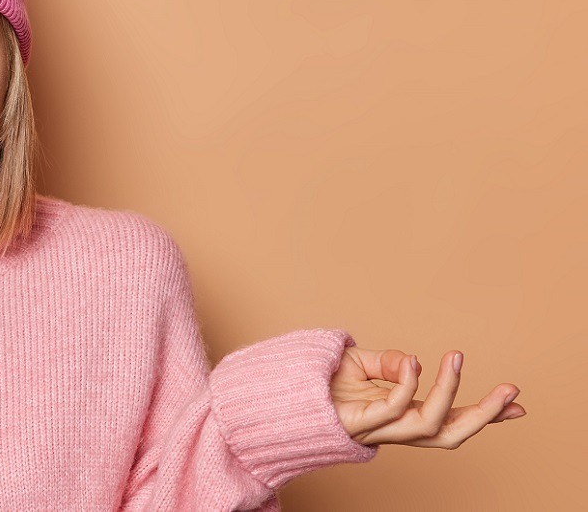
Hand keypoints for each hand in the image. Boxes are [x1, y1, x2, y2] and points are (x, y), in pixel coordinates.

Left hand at [330, 347, 524, 448]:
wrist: (275, 392)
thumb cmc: (314, 382)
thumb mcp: (358, 364)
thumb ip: (388, 363)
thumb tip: (413, 361)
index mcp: (398, 415)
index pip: (447, 418)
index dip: (482, 413)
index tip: (517, 404)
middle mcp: (391, 427)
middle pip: (449, 434)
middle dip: (483, 416)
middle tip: (511, 393)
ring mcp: (375, 429)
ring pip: (428, 426)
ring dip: (450, 393)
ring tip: (456, 358)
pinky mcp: (356, 425)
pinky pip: (393, 409)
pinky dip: (407, 384)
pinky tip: (412, 361)